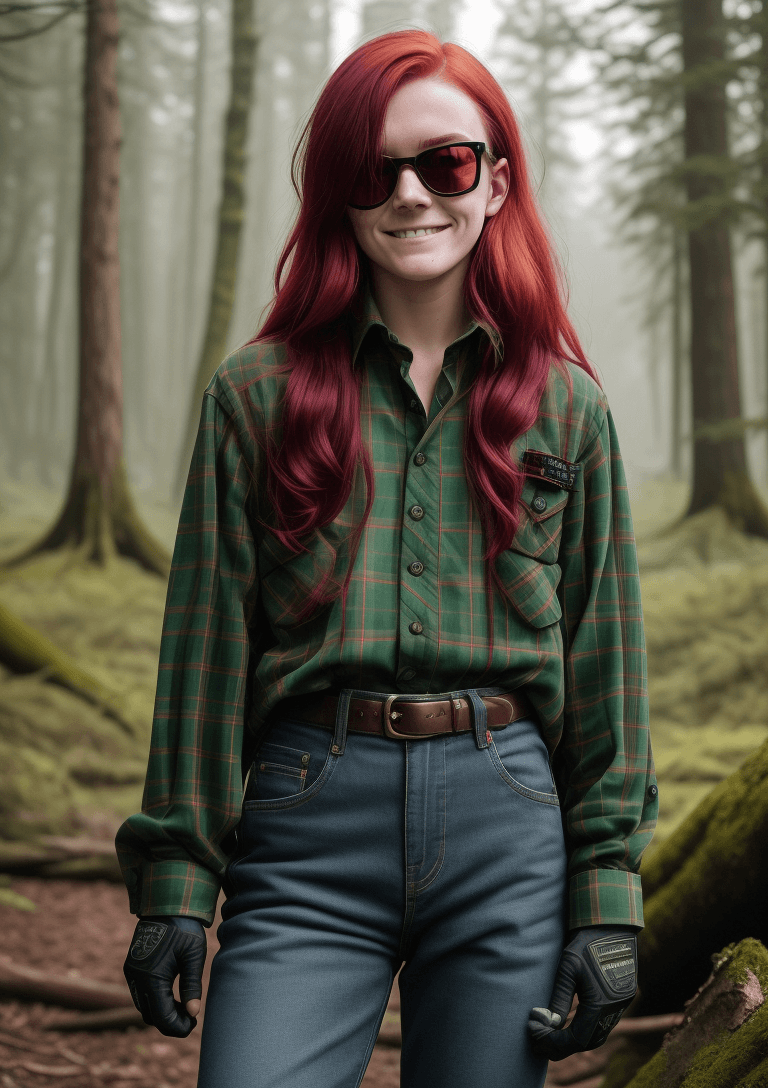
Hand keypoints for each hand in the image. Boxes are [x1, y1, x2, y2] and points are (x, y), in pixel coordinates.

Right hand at [123, 916, 206, 1036]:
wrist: (166, 905)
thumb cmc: (184, 929)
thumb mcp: (193, 956)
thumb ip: (192, 986)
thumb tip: (194, 1013)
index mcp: (152, 977)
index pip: (161, 1017)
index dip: (178, 1027)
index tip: (193, 1024)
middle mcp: (137, 978)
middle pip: (150, 1016)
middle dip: (170, 1022)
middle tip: (191, 1018)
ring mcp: (132, 973)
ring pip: (144, 1007)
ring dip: (161, 1012)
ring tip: (183, 1007)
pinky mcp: (132, 968)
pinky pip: (141, 994)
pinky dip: (154, 1000)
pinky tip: (172, 996)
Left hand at [528, 925, 637, 1059]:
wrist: (612, 925)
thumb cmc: (587, 942)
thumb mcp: (568, 967)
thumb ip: (559, 998)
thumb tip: (548, 1023)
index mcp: (601, 1004)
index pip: (575, 1039)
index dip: (552, 1041)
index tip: (533, 1029)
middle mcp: (614, 1010)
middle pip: (586, 1042)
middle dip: (561, 1045)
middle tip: (537, 1037)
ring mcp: (621, 1006)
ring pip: (597, 1036)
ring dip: (574, 1039)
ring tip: (551, 1033)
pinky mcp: (622, 999)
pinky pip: (604, 1024)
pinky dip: (586, 1029)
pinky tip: (570, 1022)